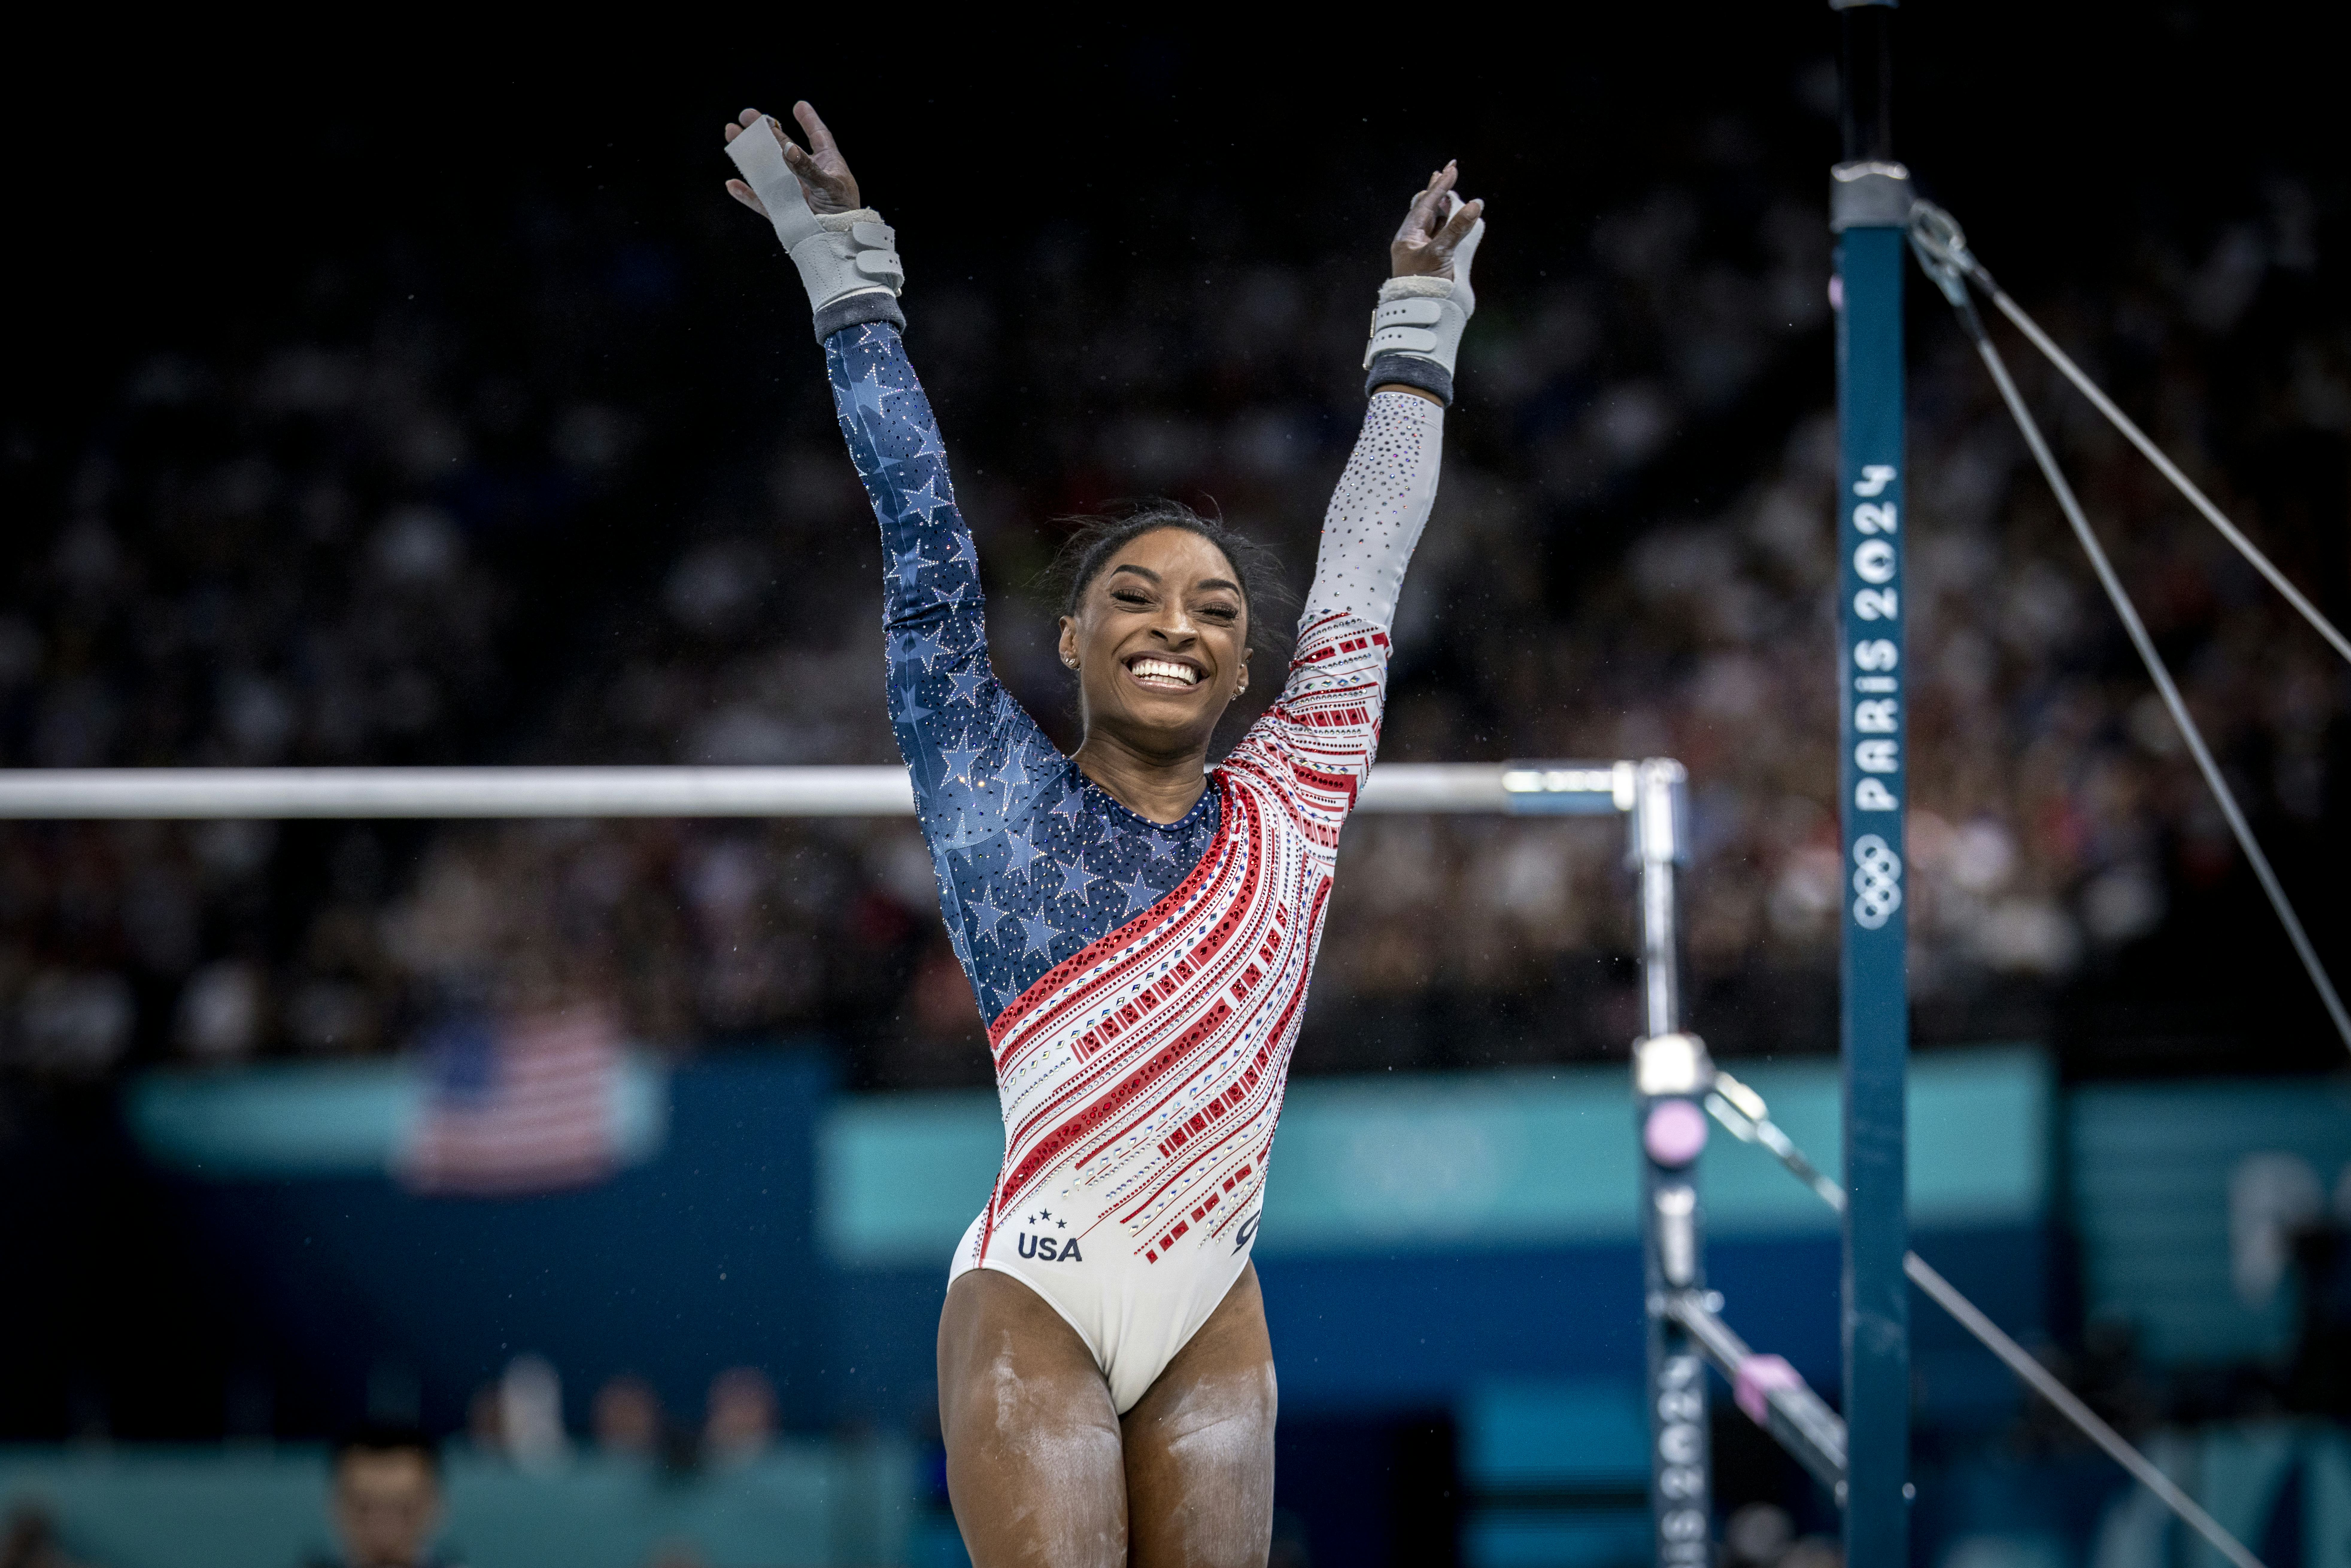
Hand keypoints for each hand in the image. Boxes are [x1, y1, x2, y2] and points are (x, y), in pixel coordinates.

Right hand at [723, 102, 861, 217]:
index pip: (818, 136)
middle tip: (747, 115)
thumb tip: (788, 148)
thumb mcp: (830, 186)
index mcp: (827, 163)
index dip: (809, 120)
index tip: (799, 106)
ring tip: (732, 135)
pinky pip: (761, 200)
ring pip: (766, 168)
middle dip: (765, 130)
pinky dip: (747, 194)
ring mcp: (792, 191)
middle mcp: (807, 173)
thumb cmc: (844, 213)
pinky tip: (732, 184)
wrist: (840, 243)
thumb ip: (809, 168)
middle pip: (782, 146)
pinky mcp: (782, 210)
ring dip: (749, 153)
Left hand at [1389, 162, 1483, 279]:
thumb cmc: (1423, 284)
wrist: (1420, 314)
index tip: (1452, 169)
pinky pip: (1443, 235)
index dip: (1439, 187)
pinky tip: (1456, 216)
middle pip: (1427, 209)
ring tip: (1451, 189)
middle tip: (1448, 170)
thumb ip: (1457, 229)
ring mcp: (1425, 251)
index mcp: (1408, 237)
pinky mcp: (1435, 261)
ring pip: (1435, 222)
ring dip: (1444, 205)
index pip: (1425, 205)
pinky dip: (1450, 223)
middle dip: (1438, 190)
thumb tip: (1476, 204)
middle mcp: (1414, 241)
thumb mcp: (1440, 253)